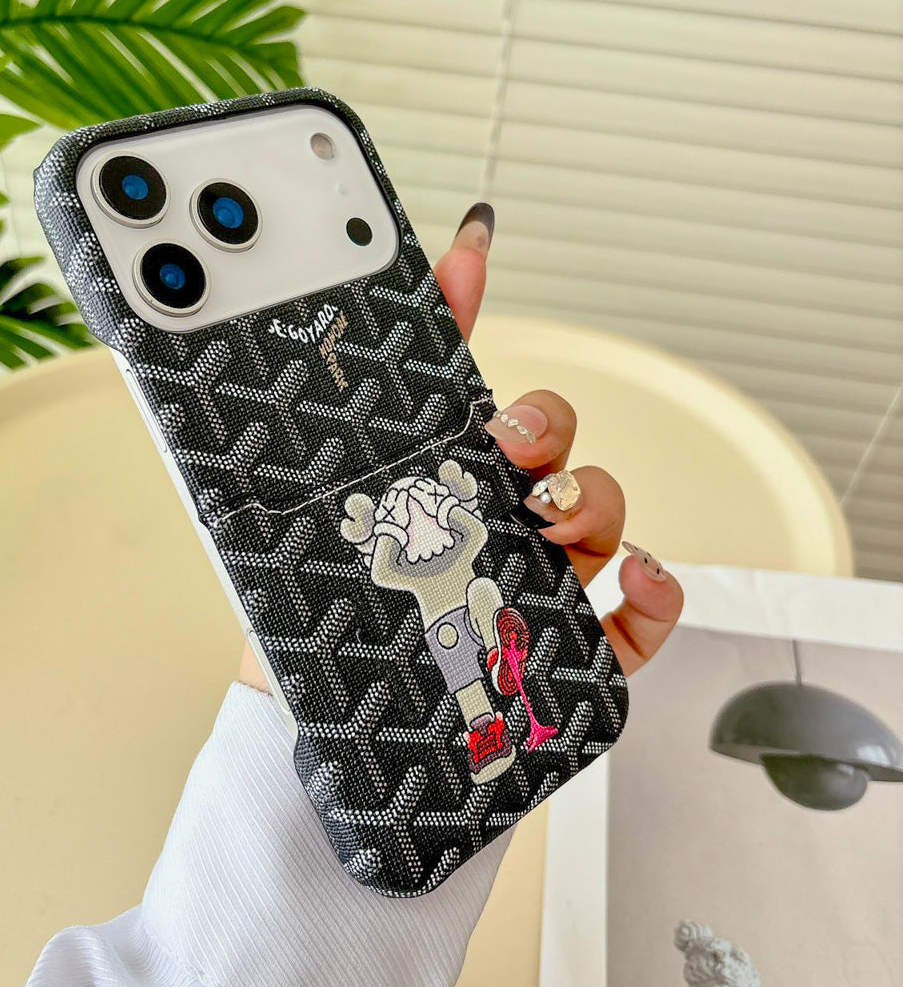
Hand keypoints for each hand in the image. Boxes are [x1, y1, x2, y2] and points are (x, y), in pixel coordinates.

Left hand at [239, 203, 683, 688]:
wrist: (327, 727)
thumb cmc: (328, 617)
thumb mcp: (328, 500)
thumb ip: (359, 411)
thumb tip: (375, 310)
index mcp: (440, 494)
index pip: (481, 409)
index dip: (479, 327)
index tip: (469, 259)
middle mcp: (493, 530)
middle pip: (554, 451)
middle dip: (546, 427)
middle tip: (507, 445)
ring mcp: (538, 586)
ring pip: (600, 519)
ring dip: (593, 503)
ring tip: (549, 526)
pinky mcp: (572, 649)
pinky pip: (642, 615)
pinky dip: (658, 591)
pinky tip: (636, 580)